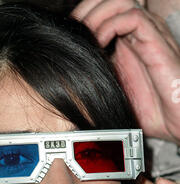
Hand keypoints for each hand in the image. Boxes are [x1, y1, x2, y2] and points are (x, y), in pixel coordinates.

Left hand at [72, 0, 179, 143]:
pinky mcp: (156, 42)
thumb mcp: (113, 94)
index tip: (64, 36)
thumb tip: (66, 79)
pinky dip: (111, 24)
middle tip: (71, 29)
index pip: (101, 14)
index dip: (81, 19)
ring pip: (119, 2)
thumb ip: (96, 80)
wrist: (177, 122)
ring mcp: (147, 36)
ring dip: (96, 14)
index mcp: (125, 45)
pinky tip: (99, 43)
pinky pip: (132, 17)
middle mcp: (136, 35)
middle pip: (108, 1)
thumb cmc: (152, 113)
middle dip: (85, 10)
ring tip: (85, 34)